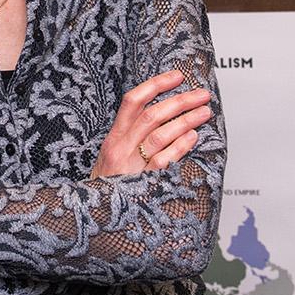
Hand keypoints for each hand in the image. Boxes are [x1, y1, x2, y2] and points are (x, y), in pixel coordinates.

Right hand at [90, 69, 212, 177]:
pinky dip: (180, 146)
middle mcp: (120, 148)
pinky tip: (193, 137)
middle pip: (152, 114)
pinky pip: (164, 160)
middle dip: (180, 101)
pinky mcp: (142, 184)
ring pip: (160, 134)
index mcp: (113, 139)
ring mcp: (131, 166)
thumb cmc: (105, 189)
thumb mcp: (109, 159)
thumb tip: (159, 119)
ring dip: (186, 120)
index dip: (156, 85)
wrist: (90, 218)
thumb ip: (128, 140)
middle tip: (202, 94)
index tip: (177, 76)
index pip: (133, 101)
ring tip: (204, 113)